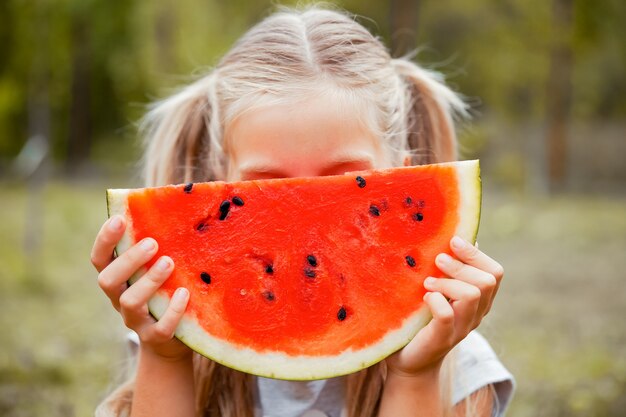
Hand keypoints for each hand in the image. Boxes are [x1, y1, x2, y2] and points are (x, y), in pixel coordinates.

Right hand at [91, 215, 191, 359]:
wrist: (170, 343)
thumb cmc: (164, 294)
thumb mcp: (157, 271)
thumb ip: (157, 249)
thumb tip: (176, 207)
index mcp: (118, 280)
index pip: (100, 259)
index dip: (105, 240)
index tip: (119, 219)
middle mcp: (119, 300)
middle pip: (108, 280)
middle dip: (128, 260)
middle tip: (152, 243)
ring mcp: (135, 321)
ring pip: (130, 302)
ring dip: (149, 280)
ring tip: (169, 262)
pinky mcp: (155, 338)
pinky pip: (160, 327)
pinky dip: (172, 310)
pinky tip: (185, 293)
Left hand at [385, 236, 503, 376]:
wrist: (410, 361)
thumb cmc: (422, 319)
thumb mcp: (438, 290)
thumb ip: (451, 271)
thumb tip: (461, 239)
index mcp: (479, 301)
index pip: (495, 273)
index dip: (476, 254)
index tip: (453, 241)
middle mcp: (476, 314)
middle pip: (488, 280)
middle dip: (461, 265)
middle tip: (437, 261)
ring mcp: (462, 328)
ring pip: (473, 294)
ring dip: (448, 282)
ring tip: (428, 282)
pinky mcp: (442, 338)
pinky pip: (448, 315)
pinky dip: (436, 300)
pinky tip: (424, 298)